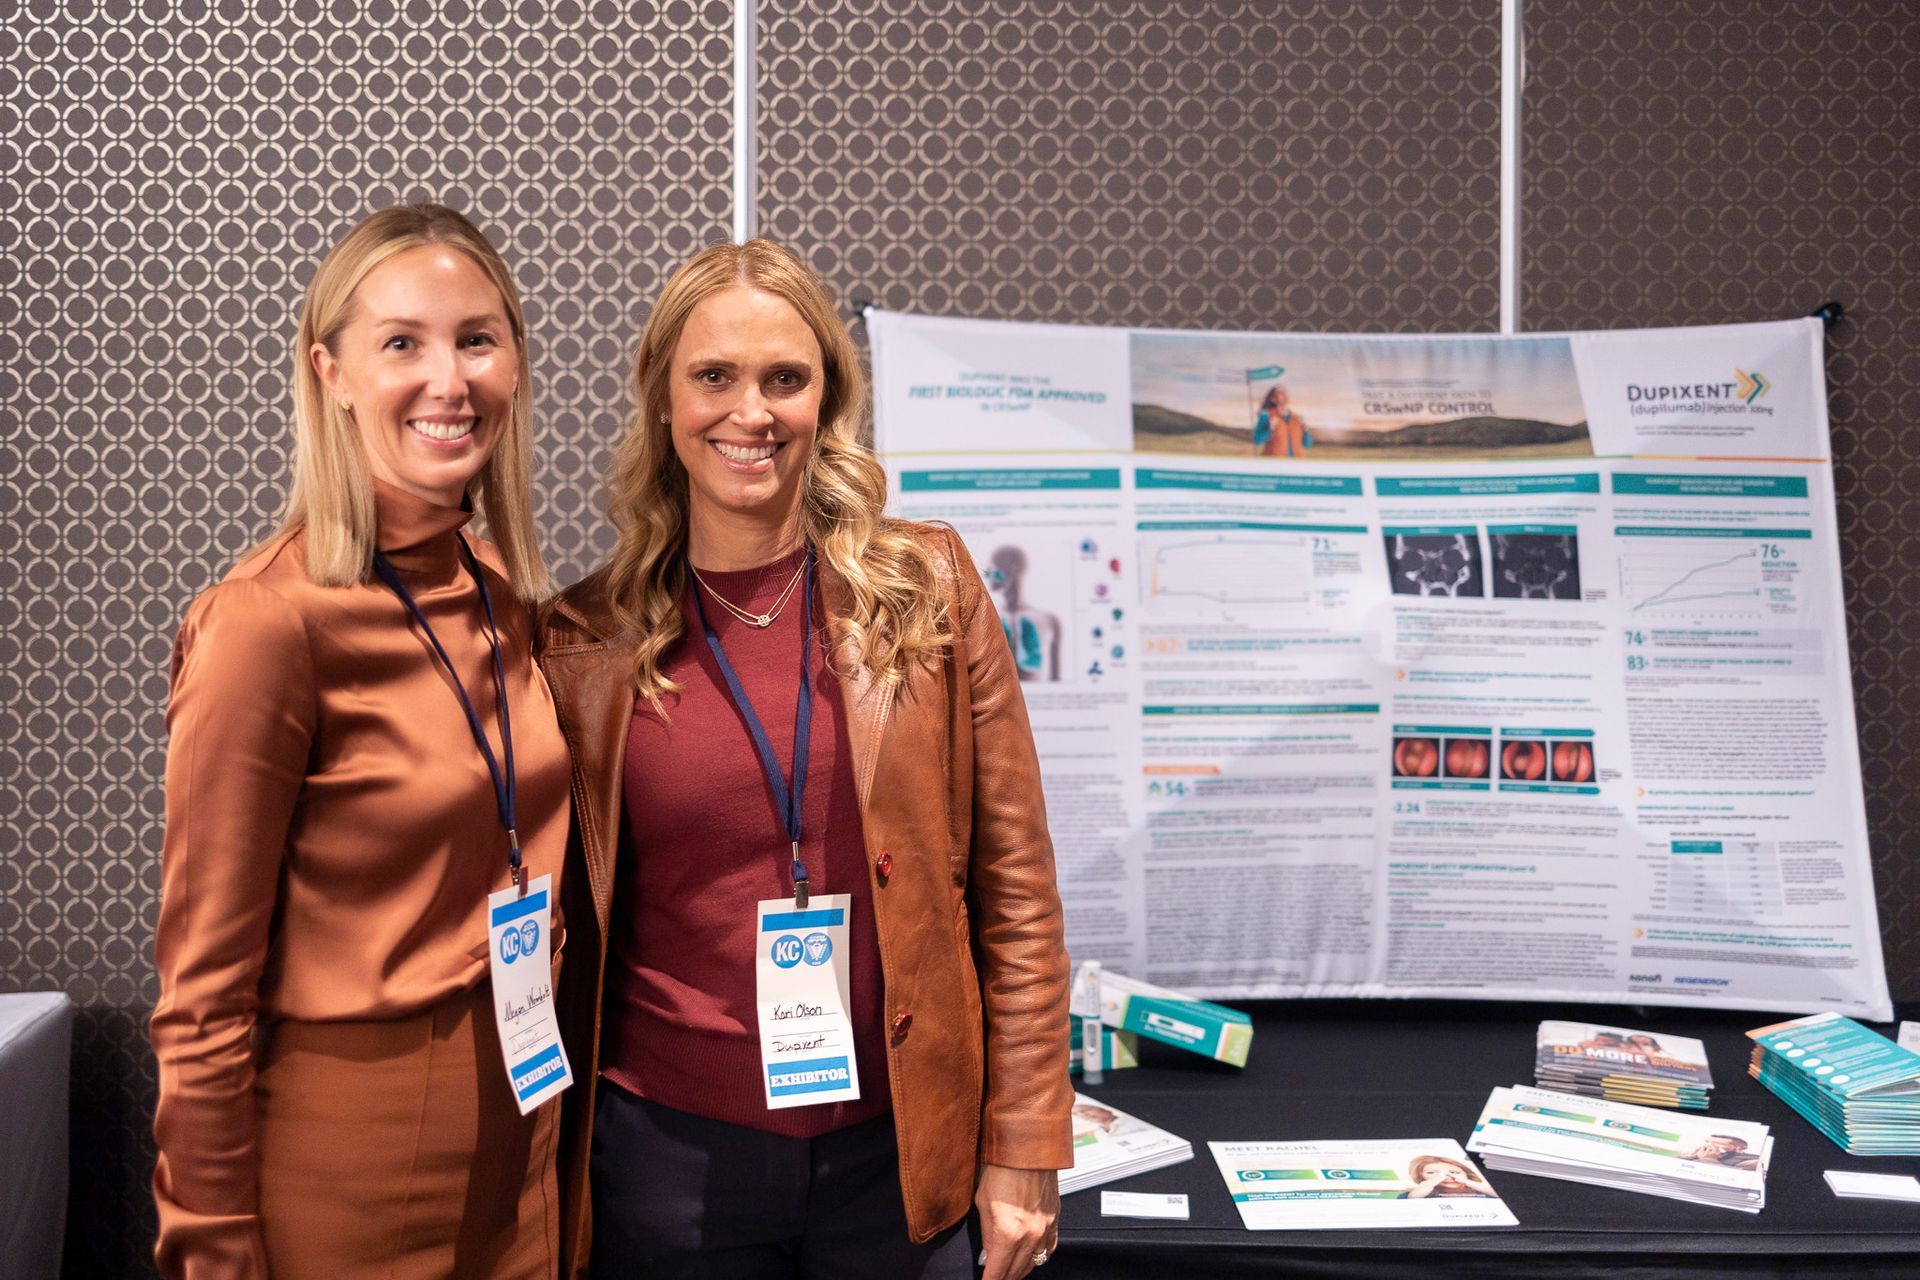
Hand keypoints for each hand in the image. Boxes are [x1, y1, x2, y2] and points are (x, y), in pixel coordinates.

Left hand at [975, 1163, 1058, 1279]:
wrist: (1027, 1147)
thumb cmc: (1002, 1167)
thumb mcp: (982, 1203)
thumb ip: (987, 1235)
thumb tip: (988, 1255)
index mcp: (1009, 1233)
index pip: (997, 1273)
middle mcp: (1031, 1235)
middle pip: (1016, 1272)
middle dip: (1003, 1278)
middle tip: (993, 1277)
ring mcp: (1046, 1228)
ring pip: (1034, 1264)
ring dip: (1020, 1270)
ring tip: (1008, 1271)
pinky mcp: (1055, 1219)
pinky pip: (1049, 1249)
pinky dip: (1039, 1257)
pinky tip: (1030, 1257)